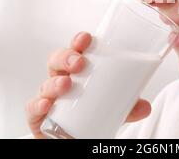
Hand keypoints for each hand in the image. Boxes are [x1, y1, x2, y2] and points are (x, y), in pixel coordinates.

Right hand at [26, 31, 151, 137]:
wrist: (78, 139)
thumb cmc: (92, 116)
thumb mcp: (114, 110)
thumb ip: (129, 108)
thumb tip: (146, 106)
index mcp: (77, 73)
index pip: (75, 51)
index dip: (78, 42)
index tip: (87, 38)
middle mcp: (60, 81)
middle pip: (57, 61)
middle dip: (66, 57)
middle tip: (79, 63)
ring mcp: (48, 98)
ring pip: (46, 83)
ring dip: (55, 82)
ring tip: (67, 84)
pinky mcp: (39, 117)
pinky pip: (32, 108)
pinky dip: (37, 105)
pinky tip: (46, 104)